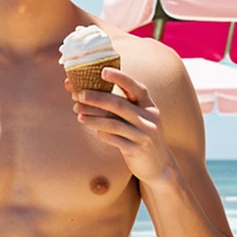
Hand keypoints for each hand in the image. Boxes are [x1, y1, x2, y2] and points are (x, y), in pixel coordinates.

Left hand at [64, 67, 175, 183]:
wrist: (159, 165)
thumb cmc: (141, 136)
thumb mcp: (138, 118)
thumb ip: (121, 105)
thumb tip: (89, 90)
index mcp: (149, 106)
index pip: (136, 88)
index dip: (120, 78)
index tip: (103, 71)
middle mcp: (149, 118)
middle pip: (119, 104)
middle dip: (96, 98)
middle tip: (78, 94)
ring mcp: (144, 135)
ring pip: (114, 123)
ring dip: (93, 116)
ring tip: (77, 111)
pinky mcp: (137, 149)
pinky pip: (115, 139)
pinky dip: (102, 133)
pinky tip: (93, 130)